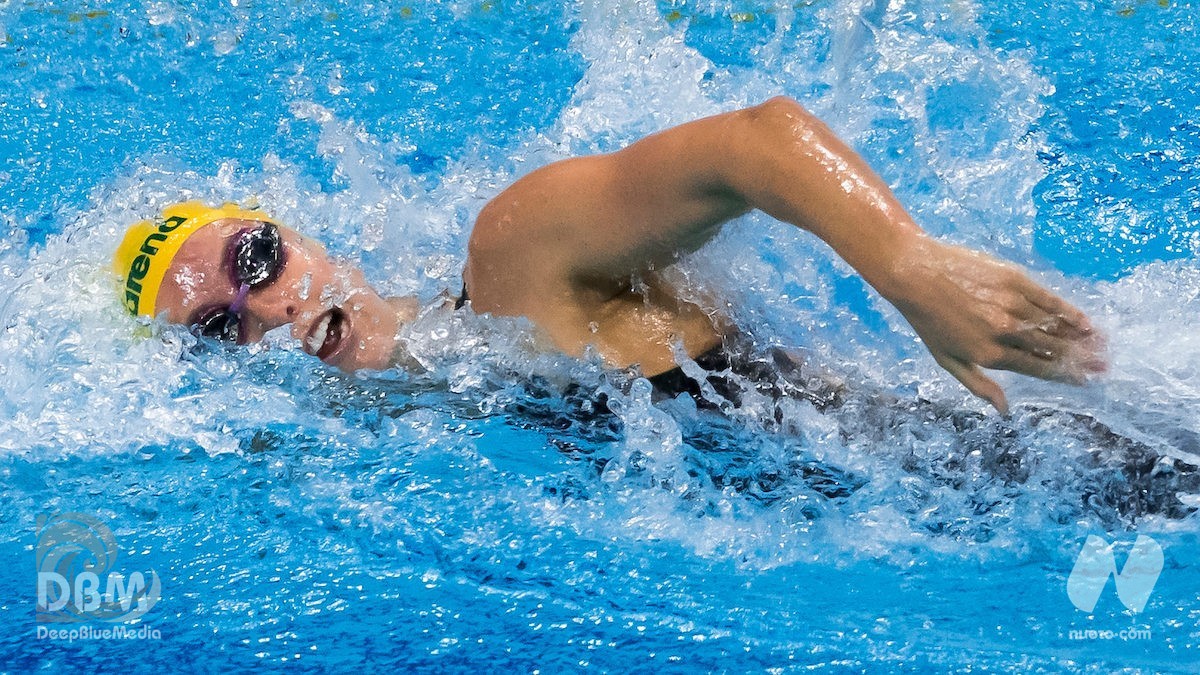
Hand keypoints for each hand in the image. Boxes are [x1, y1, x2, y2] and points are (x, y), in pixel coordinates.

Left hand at [882, 237, 1106, 413]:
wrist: (915, 274)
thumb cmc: (929, 321)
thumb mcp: (947, 360)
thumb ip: (980, 386)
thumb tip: (1005, 412)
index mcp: (989, 354)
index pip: (1038, 368)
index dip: (1065, 375)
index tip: (1087, 380)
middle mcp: (1004, 331)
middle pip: (1053, 349)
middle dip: (1082, 359)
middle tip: (1105, 365)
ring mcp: (1010, 304)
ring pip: (1054, 325)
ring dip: (1082, 337)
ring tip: (1103, 345)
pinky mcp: (1013, 279)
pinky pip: (1048, 299)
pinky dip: (1069, 311)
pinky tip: (1084, 320)